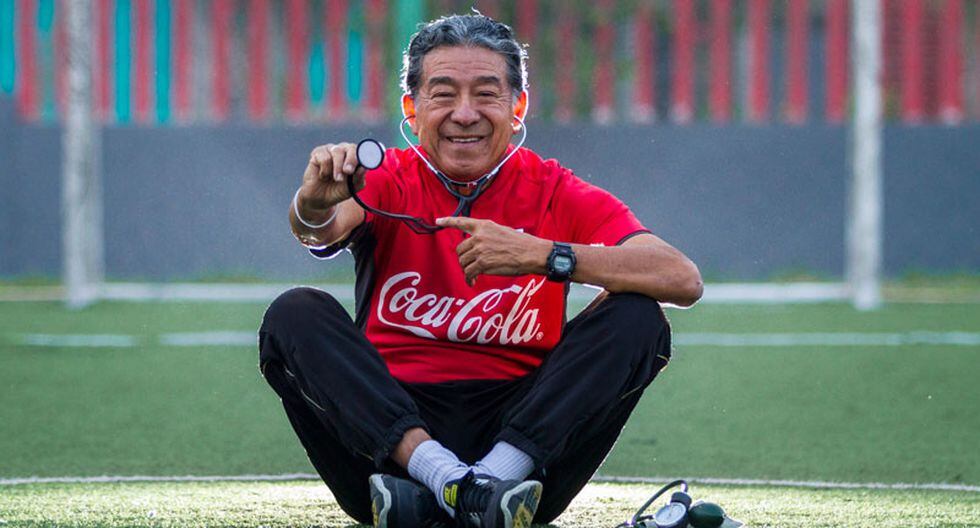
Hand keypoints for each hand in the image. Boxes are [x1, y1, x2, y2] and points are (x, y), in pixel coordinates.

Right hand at [297, 142, 367, 214]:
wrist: (320, 199)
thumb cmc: (338, 190)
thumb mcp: (351, 188)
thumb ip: (359, 178)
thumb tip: (364, 168)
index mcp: (355, 157)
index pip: (363, 151)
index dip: (365, 156)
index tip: (364, 165)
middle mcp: (344, 150)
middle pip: (352, 148)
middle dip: (351, 160)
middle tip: (348, 171)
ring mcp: (331, 150)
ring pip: (337, 151)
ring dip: (338, 168)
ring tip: (337, 179)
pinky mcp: (318, 152)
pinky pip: (324, 158)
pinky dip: (325, 170)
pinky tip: (323, 176)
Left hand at [436, 217, 550, 285]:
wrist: (531, 253)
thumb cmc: (521, 244)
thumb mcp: (502, 231)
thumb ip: (487, 235)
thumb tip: (478, 244)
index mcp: (484, 226)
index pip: (462, 222)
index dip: (448, 221)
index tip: (438, 221)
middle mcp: (479, 237)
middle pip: (460, 249)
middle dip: (463, 259)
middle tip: (471, 265)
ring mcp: (480, 250)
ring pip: (463, 262)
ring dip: (466, 270)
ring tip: (473, 275)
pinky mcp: (482, 263)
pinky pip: (468, 273)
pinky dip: (469, 279)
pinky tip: (472, 281)